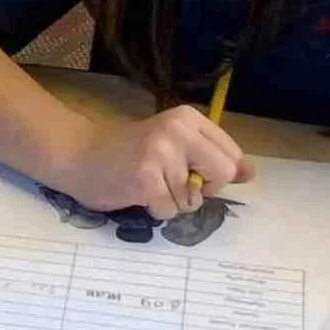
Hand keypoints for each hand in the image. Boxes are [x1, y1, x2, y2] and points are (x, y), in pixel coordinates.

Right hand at [60, 105, 253, 217]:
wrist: (79, 154)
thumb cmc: (129, 151)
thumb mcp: (175, 144)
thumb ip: (212, 155)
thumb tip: (251, 173)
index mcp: (188, 118)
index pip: (231, 155)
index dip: (217, 173)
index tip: (193, 170)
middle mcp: (178, 131)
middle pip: (222, 174)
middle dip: (203, 189)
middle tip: (174, 181)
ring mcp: (160, 154)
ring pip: (193, 200)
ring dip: (172, 202)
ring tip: (148, 184)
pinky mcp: (145, 179)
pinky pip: (169, 211)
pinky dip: (155, 210)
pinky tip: (138, 192)